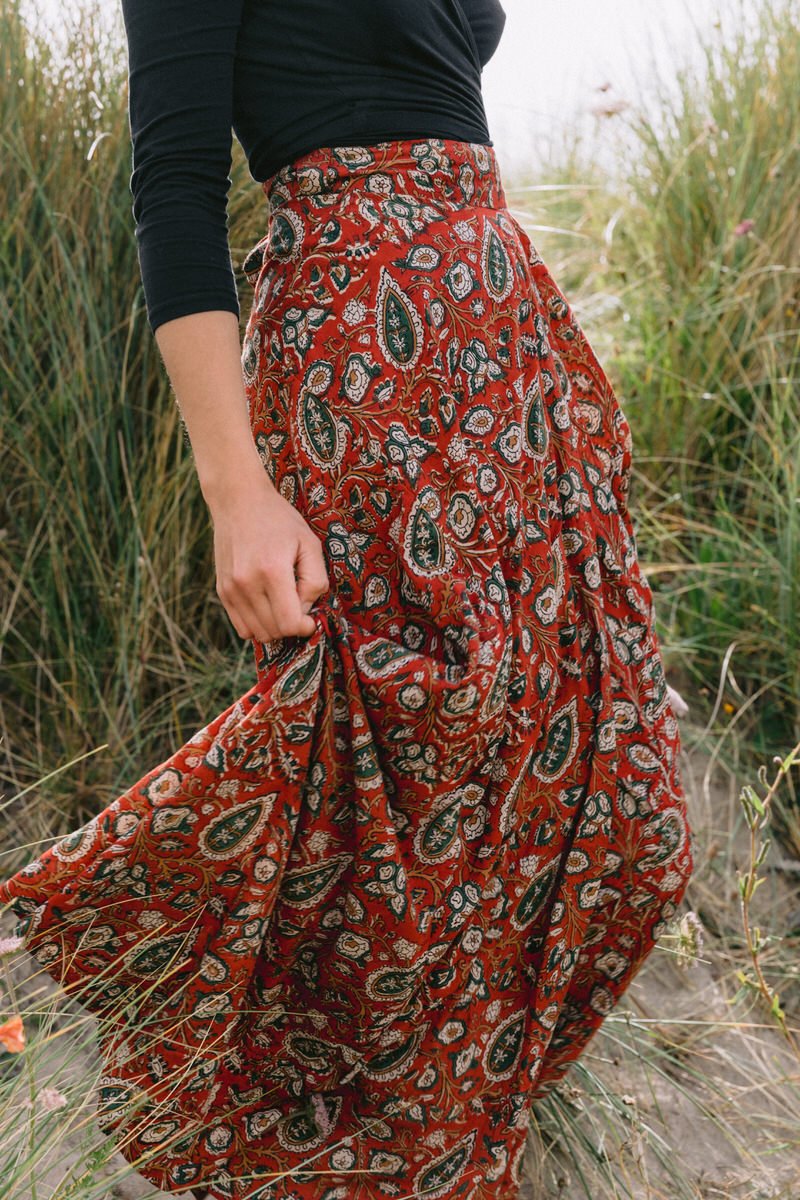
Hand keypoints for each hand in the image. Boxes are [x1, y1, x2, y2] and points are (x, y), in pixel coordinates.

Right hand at [208, 465, 329, 641]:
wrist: (238, 501)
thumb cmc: (279, 520)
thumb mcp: (309, 543)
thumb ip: (316, 580)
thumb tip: (306, 610)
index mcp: (272, 571)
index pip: (289, 623)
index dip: (305, 626)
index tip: (311, 616)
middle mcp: (246, 584)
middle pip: (274, 632)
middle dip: (292, 625)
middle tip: (298, 603)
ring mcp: (230, 589)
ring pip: (257, 634)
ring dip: (275, 627)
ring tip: (283, 603)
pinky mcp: (222, 591)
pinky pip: (242, 627)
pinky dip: (258, 625)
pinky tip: (267, 605)